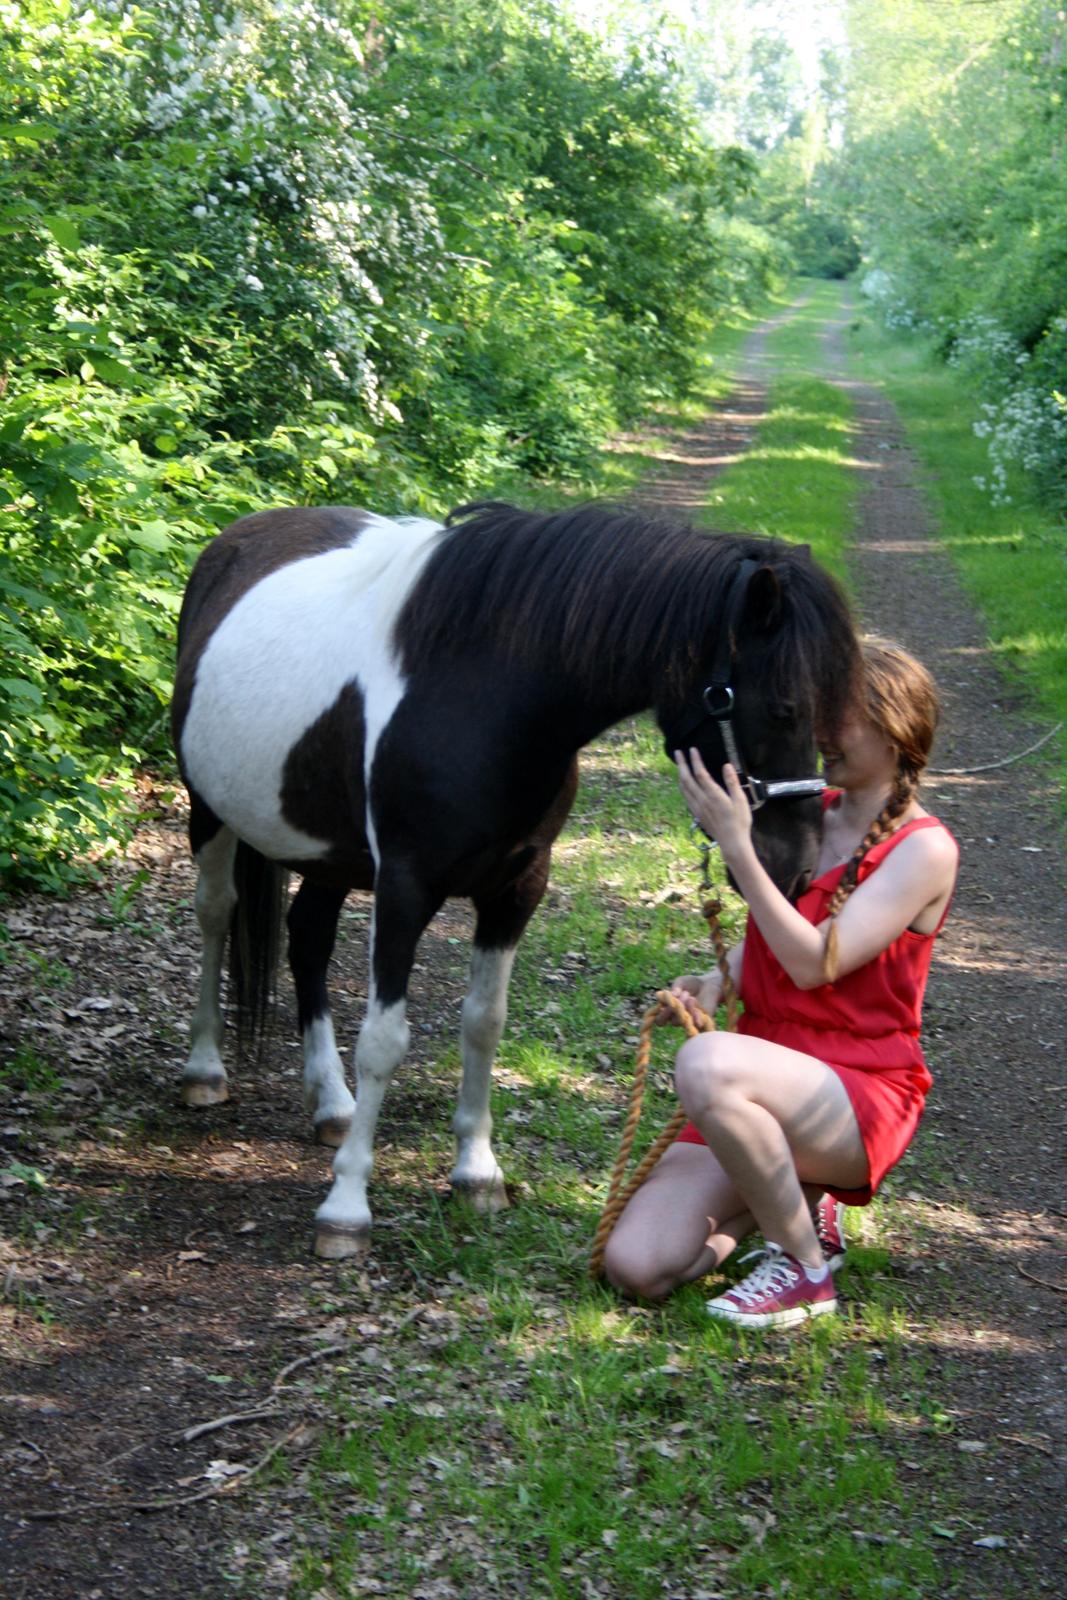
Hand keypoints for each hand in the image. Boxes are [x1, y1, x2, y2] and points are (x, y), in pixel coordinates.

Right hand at [654, 971, 721, 1025]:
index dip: (659, 1013)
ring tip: (688, 995)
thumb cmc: (692, 983)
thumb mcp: (681, 982)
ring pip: (679, 1022)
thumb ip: (675, 989)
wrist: (709, 984)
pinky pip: (695, 1024)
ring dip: (682, 1008)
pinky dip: (694, 1015)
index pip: (660, 1019)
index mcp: (669, 1010)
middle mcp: (677, 1018)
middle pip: (667, 1021)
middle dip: (670, 1009)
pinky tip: (693, 1003)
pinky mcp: (702, 1022)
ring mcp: (689, 1021)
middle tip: (678, 996)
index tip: (665, 1000)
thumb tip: (672, 995)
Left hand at [674, 749, 753, 866]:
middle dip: (681, 764)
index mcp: (713, 795)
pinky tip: (683, 784)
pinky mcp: (697, 814)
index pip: (700, 773)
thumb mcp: (740, 800)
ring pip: (684, 788)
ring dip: (680, 774)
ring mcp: (697, 808)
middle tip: (677, 752)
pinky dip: (682, 787)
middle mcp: (702, 800)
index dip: (695, 760)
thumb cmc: (739, 821)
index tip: (692, 749)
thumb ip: (732, 782)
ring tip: (679, 765)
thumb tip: (727, 765)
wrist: (731, 842)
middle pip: (687, 779)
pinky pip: (686, 797)